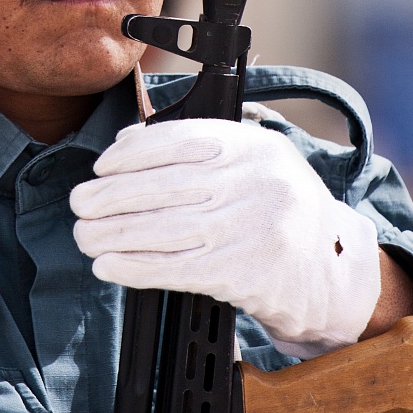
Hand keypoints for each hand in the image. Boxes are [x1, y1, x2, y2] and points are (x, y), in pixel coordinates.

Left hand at [71, 118, 380, 357]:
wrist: (331, 270)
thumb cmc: (279, 211)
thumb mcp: (253, 163)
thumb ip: (196, 148)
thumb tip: (125, 144)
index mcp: (254, 146)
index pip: (177, 140)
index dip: (131, 154)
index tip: (101, 166)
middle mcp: (255, 181)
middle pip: (164, 186)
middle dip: (111, 195)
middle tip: (81, 204)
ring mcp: (250, 227)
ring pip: (163, 228)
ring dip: (113, 233)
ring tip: (86, 235)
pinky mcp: (243, 272)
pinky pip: (175, 268)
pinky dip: (134, 267)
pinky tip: (108, 265)